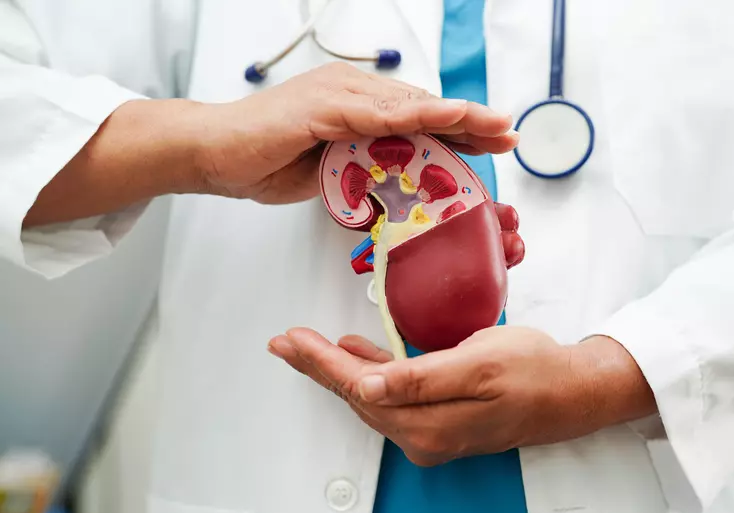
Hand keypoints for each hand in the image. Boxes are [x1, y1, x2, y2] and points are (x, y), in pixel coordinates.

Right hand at [189, 62, 517, 203]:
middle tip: (509, 133)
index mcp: (356, 105)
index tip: (494, 142)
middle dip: (469, 121)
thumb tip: (390, 186)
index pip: (417, 118)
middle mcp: (352, 92)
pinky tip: (441, 120)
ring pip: (406, 106)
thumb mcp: (328, 171)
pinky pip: (372, 115)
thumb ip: (361, 170)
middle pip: (421, 107)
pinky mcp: (320, 108)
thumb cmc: (264, 161)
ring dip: (452, 115)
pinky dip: (409, 119)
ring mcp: (337, 96)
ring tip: (492, 125)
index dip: (458, 129)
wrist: (211, 155)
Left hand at [268, 327, 656, 466]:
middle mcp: (423, 436)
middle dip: (319, 367)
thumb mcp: (479, 365)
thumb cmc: (533, 372)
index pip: (360, 389)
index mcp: (429, 423)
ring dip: (338, 370)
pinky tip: (357, 357)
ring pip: (371, 397)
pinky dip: (369, 373)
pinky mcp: (439, 421)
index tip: (295, 341)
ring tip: (309, 349)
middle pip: (358, 396)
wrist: (571, 392)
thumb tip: (370, 386)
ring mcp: (431, 432)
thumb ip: (421, 379)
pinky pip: (391, 397)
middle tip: (288, 343)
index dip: (323, 363)